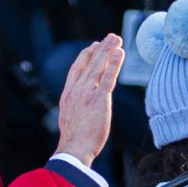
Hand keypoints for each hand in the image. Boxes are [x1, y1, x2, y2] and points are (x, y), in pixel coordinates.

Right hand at [54, 33, 125, 164]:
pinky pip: (108, 78)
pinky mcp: (99, 100)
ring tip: (116, 38)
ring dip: (108, 50)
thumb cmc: (74, 140)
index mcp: (67, 94)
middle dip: (100, 48)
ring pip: (98, 66)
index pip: (76, 69)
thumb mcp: (70, 117)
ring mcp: (86, 94)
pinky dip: (114, 64)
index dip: (85, 56)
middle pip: (88, 63)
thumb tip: (83, 105)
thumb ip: (76, 106)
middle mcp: (76, 90)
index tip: (93, 46)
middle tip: (109, 37)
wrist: (74, 149)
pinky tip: (120, 53)